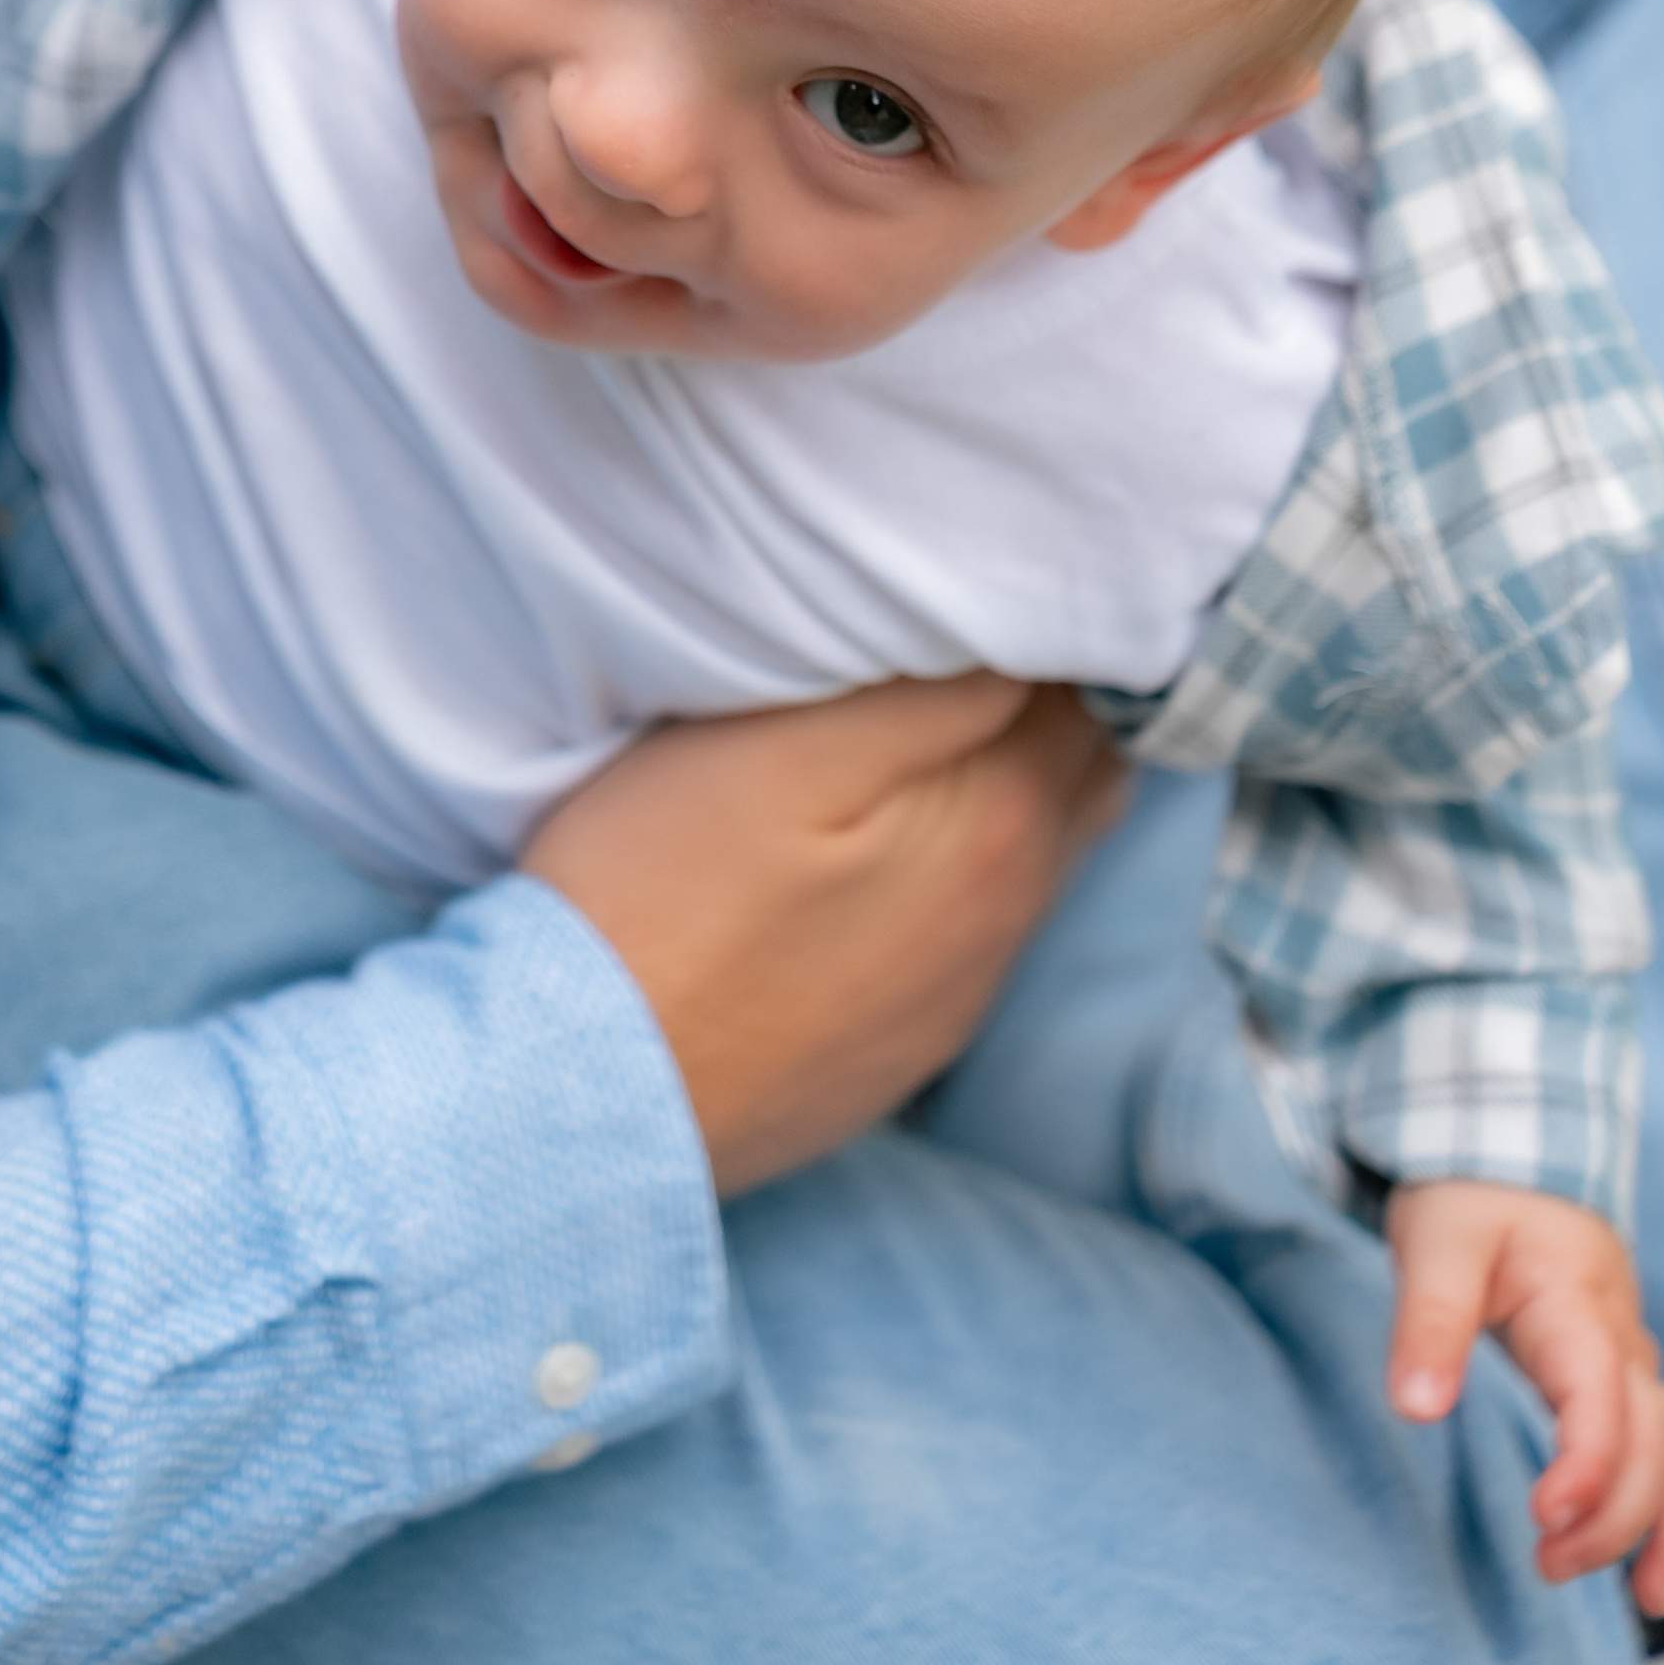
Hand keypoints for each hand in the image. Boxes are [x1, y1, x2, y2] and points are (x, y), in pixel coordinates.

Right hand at [523, 675, 1122, 1198]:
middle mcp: (1012, 914)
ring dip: (1013, 774)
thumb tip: (1032, 638)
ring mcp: (963, 989)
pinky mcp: (909, 1037)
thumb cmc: (657, 890)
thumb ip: (928, 689)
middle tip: (955, 630)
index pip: (1084, 684)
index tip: (973, 576)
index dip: (1039, 618)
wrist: (579, 1088)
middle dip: (1051, 691)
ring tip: (926, 718)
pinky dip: (968, 858)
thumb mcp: (781, 747)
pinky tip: (886, 836)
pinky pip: (981, 921)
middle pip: (1082, 764)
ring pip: (1040, 844)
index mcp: (1005, 825)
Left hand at [1387, 1179, 1663, 1617]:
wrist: (1509, 1149)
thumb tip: (1416, 1410)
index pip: (1601, 1398)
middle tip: (1547, 1564)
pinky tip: (1652, 1566)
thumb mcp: (1433, 1242)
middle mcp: (1620, 1338)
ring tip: (1641, 1598)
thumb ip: (1428, 1323)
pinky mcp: (1624, 1376)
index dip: (1586, 1467)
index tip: (1542, 1517)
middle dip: (1614, 1517)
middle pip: (1650, 1443)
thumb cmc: (1469, 1197)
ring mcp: (1631, 1359)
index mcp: (1575, 1304)